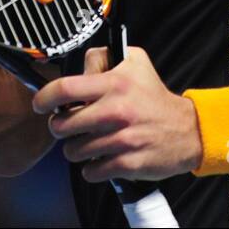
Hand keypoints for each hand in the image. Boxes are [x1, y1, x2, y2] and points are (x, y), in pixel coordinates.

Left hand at [31, 45, 202, 182]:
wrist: (187, 131)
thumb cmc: (155, 97)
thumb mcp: (136, 63)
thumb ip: (105, 58)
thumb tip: (79, 64)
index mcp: (114, 84)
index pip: (65, 89)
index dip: (44, 98)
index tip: (41, 104)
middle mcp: (116, 111)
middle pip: (62, 125)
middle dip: (59, 127)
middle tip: (68, 125)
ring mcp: (121, 139)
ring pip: (73, 151)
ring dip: (76, 149)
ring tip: (89, 142)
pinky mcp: (127, 163)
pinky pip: (90, 170)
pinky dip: (92, 167)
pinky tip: (101, 158)